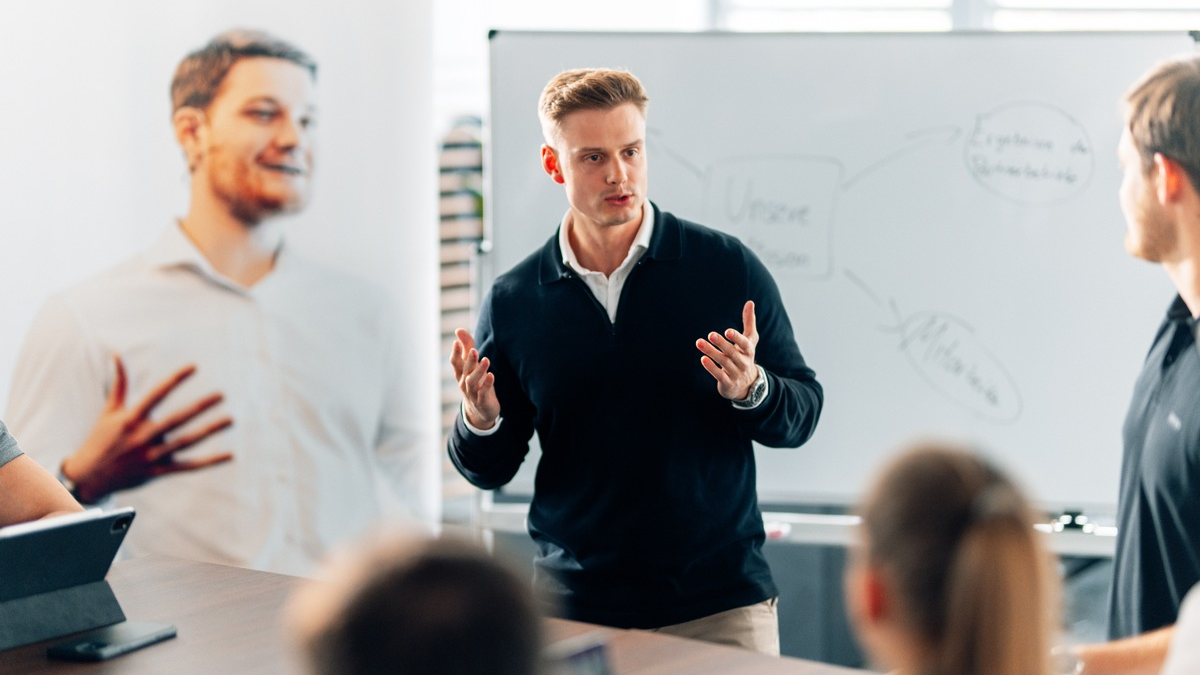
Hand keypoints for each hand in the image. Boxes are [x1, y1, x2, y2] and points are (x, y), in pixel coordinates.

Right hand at [62, 356, 233, 502]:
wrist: (89, 477)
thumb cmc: (101, 438)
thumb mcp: (110, 410)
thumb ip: (120, 383)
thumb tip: (117, 355)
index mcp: (131, 419)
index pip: (157, 394)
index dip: (175, 380)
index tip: (195, 366)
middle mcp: (142, 437)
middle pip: (175, 420)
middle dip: (199, 407)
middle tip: (222, 394)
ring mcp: (151, 456)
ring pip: (185, 442)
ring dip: (209, 431)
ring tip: (230, 419)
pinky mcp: (157, 472)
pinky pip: (188, 466)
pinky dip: (209, 462)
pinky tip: (230, 455)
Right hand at [450, 328, 500, 429]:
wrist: (480, 410)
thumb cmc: (476, 382)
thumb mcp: (471, 365)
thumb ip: (466, 346)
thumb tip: (459, 330)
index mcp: (460, 373)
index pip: (455, 362)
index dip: (455, 353)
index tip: (456, 342)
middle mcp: (464, 382)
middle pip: (464, 370)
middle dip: (468, 360)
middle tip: (474, 350)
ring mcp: (472, 393)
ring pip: (472, 381)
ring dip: (478, 371)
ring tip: (486, 360)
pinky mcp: (482, 401)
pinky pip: (483, 392)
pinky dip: (486, 384)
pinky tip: (491, 375)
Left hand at [696, 300, 759, 399]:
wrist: (747, 385)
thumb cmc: (745, 356)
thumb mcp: (750, 340)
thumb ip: (749, 321)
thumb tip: (750, 302)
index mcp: (749, 351)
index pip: (745, 344)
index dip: (737, 338)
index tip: (728, 331)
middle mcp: (744, 362)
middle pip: (732, 353)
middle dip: (721, 344)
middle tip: (710, 334)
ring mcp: (736, 373)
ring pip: (723, 362)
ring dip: (711, 352)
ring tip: (699, 343)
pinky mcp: (728, 383)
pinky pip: (719, 375)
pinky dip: (711, 367)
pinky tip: (703, 359)